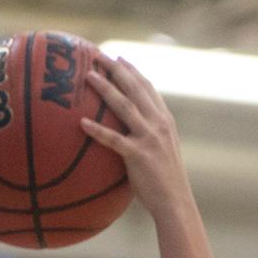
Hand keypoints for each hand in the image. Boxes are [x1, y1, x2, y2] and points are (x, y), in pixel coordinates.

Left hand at [82, 57, 194, 221]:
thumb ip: (149, 136)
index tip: (119, 58)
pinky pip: (113, 139)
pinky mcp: (138, 154)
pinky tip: (81, 123)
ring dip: (105, 89)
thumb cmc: (165, 182)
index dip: (133, 71)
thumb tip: (128, 133)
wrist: (175, 202)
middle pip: (135, 89)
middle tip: (98, 55)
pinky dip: (97, 130)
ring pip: (124, 106)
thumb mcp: (162, 152)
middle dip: (117, 69)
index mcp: (165, 121)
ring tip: (88, 77)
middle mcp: (159, 124)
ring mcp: (149, 138)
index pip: (148, 88)